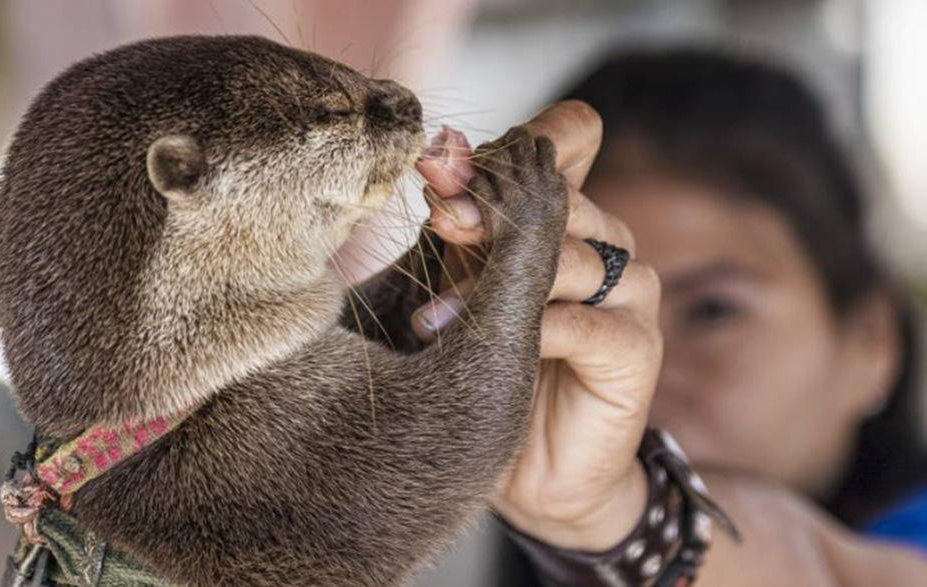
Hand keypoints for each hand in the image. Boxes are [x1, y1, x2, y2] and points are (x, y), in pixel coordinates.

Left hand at [414, 101, 662, 550]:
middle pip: (563, 196)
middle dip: (491, 205)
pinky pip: (586, 324)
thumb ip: (463, 231)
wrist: (530, 470)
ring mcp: (629, 295)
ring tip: (433, 317)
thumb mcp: (468, 287)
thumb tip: (437, 158)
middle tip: (438, 217)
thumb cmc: (490, 371)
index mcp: (567, 216)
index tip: (441, 163)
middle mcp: (606, 243)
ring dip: (500, 280)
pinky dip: (535, 332)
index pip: (565, 141)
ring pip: (573, 257)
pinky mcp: (639, 349)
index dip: (512, 144)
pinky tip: (489, 346)